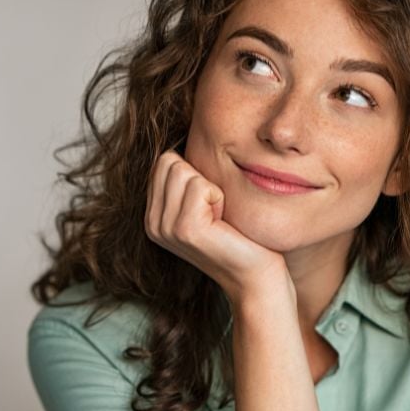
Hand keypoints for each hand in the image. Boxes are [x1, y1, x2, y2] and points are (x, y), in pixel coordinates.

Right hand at [144, 150, 292, 301]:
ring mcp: (166, 228)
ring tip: (220, 217)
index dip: (194, 174)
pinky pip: (200, 186)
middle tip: (216, 211)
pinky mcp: (185, 230)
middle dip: (201, 178)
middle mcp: (153, 223)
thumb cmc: (238, 235)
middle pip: (170, 162)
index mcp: (153, 216)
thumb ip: (186, 181)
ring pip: (183, 170)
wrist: (256, 276)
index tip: (209, 205)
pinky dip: (219, 197)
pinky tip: (224, 222)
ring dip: (211, 188)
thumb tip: (188, 134)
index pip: (163, 162)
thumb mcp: (205, 205)